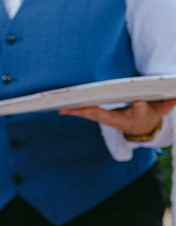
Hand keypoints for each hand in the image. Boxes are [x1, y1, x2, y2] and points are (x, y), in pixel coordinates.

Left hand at [60, 97, 175, 136]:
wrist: (144, 128)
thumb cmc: (150, 116)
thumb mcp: (158, 110)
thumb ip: (165, 103)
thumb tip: (168, 97)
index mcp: (125, 118)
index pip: (112, 114)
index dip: (101, 111)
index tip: (91, 108)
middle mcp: (112, 119)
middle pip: (94, 115)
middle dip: (81, 111)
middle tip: (65, 109)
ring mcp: (106, 118)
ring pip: (87, 114)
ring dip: (74, 111)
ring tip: (60, 108)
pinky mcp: (101, 115)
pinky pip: (87, 112)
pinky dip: (76, 110)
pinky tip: (64, 108)